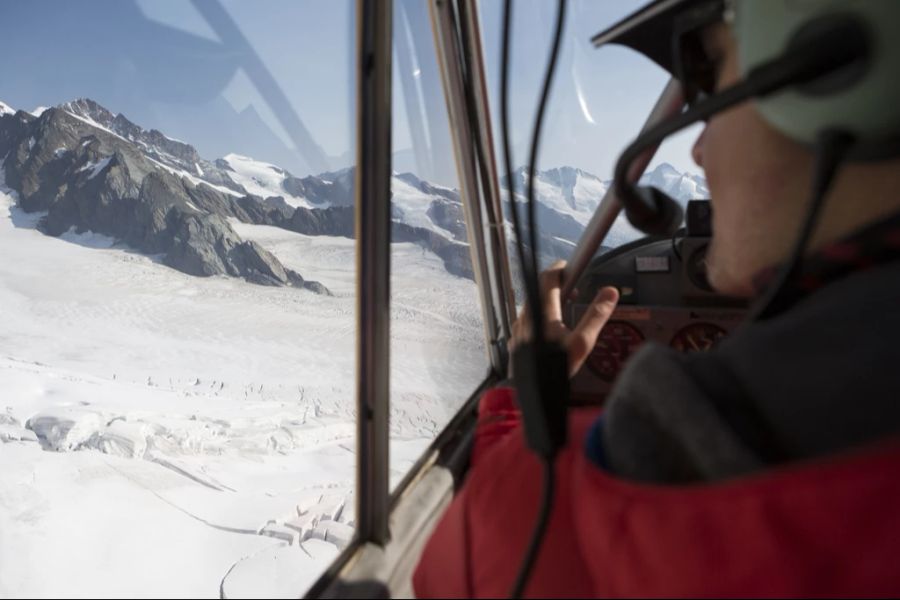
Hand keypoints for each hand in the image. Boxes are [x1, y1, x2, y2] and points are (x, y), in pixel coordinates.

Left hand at [509, 260, 618, 377]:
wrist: (533, 394)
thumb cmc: (556, 370)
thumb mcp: (582, 343)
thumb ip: (596, 315)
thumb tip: (610, 292)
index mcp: (542, 312)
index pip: (547, 278)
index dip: (559, 268)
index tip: (571, 266)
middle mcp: (526, 317)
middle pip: (538, 290)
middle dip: (557, 285)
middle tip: (574, 290)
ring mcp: (518, 329)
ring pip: (532, 305)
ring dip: (548, 301)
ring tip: (565, 310)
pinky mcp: (515, 340)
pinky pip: (526, 319)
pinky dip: (539, 315)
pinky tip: (550, 329)